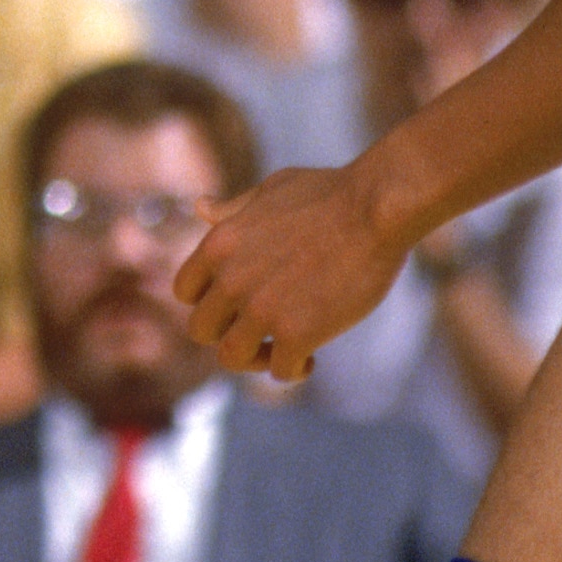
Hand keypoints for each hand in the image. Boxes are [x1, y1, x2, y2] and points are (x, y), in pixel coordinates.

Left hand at [172, 164, 409, 381]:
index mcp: (219, 244)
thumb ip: (234, 209)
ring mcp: (262, 309)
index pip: (184, 292)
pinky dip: (294, 370)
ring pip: (232, 358)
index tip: (235, 306)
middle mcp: (231, 279)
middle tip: (260, 334)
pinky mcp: (297, 332)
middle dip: (228, 334)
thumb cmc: (331, 193)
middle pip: (201, 331)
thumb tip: (199, 207)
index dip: (208, 303)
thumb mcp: (271, 190)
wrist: (378, 208)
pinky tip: (311, 358)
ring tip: (283, 352)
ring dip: (255, 361)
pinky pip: (280, 370)